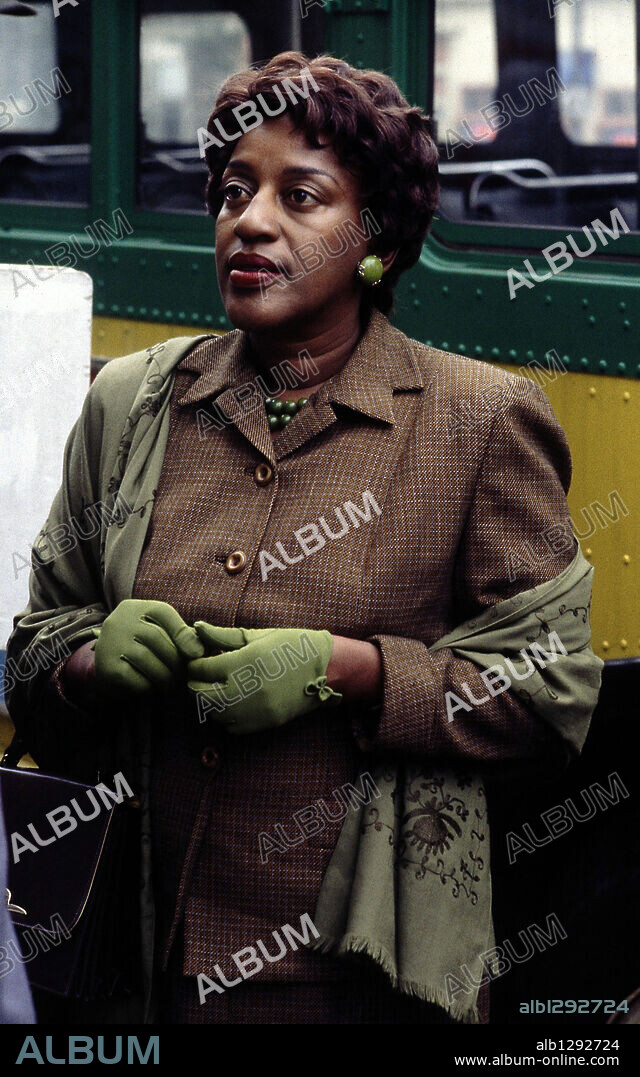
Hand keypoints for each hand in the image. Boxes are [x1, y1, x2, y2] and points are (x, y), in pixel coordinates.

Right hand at [93, 599, 204, 699]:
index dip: (183, 632)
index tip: (198, 653)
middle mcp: (120, 621)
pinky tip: (153, 689)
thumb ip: (178, 635)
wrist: (107, 666)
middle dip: (176, 660)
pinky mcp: (108, 668)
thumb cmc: (140, 647)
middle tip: (185, 675)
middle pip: (156, 637)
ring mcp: (111, 644)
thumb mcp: (157, 632)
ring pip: (146, 659)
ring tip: (173, 685)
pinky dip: (149, 687)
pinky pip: (135, 678)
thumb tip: (199, 650)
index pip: (162, 612)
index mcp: (135, 608)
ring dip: (165, 676)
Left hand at [187, 623, 342, 734]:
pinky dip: (225, 716)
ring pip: (214, 714)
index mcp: (246, 661)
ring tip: (218, 686)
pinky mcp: (265, 723)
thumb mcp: (257, 635)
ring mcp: (257, 710)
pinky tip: (233, 701)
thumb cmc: (291, 645)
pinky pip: (231, 726)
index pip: (202, 669)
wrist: (326, 668)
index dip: (195, 664)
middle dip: (196, 684)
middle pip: (201, 695)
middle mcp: (249, 688)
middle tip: (203, 675)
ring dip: (209, 701)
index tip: (199, 660)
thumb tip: (196, 628)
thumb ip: (223, 636)